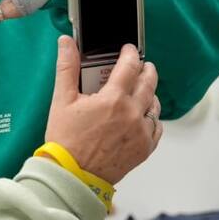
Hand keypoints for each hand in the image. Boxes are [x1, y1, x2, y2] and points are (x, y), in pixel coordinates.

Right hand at [43, 37, 161, 184]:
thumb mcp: (61, 100)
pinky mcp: (144, 148)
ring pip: (154, 104)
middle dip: (146, 69)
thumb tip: (67, 43)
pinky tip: (141, 117)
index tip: (128, 50)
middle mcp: (132, 114)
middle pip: (149, 82)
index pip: (130, 66)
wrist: (72, 176)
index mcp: (113, 99)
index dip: (130, 54)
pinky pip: (156, 128)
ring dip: (149, 94)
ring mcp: (141, 132)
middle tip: (141, 66)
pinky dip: (151, 119)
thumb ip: (67, 68)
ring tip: (140, 91)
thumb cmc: (65, 141)